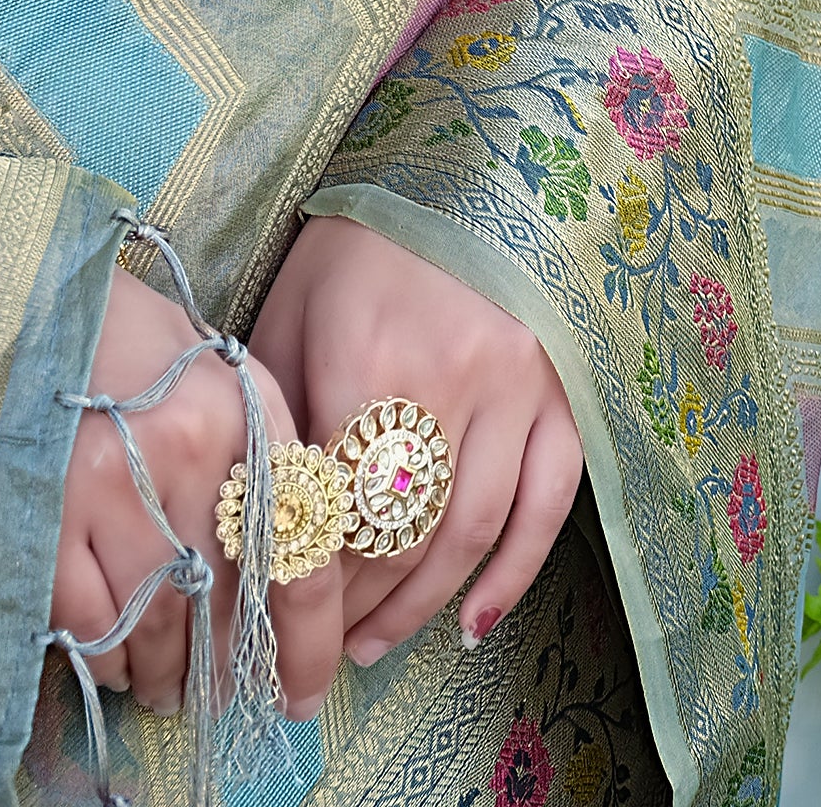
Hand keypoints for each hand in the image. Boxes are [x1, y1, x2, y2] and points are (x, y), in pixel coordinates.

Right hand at [37, 264, 271, 744]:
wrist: (45, 301)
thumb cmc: (150, 351)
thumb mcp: (233, 388)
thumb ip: (268, 476)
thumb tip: (295, 589)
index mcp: (252, 421)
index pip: (301, 560)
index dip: (308, 646)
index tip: (305, 696)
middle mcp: (190, 453)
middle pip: (225, 605)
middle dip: (229, 670)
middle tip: (226, 697)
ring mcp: (111, 482)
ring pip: (157, 625)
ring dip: (167, 676)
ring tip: (170, 689)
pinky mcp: (45, 508)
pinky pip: (87, 622)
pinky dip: (106, 658)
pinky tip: (116, 662)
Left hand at [244, 214, 587, 705]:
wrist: (469, 173)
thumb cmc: (360, 248)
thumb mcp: (291, 310)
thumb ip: (277, 411)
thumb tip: (255, 520)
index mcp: (366, 361)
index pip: (330, 510)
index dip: (301, 578)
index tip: (272, 613)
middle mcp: (449, 382)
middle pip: (397, 534)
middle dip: (351, 607)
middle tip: (316, 646)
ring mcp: (519, 391)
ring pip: (470, 533)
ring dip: (420, 607)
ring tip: (375, 646)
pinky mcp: (566, 397)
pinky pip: (548, 506)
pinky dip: (513, 576)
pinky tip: (473, 625)